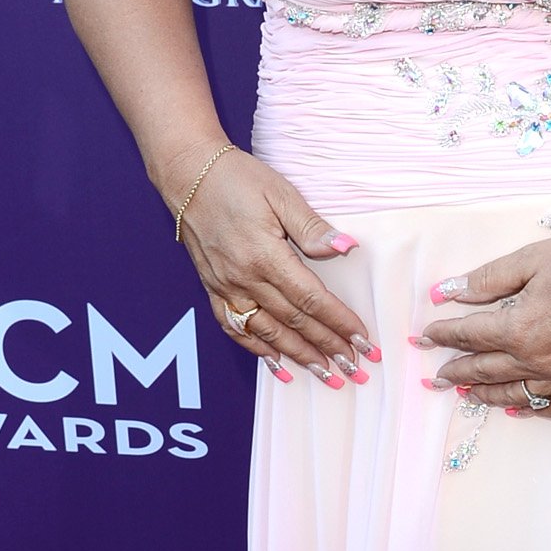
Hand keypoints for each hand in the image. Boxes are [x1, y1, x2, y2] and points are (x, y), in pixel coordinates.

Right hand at [164, 149, 376, 387]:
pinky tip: (277, 365)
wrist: (187, 174)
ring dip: (299, 358)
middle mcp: (245, 279)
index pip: (312, 300)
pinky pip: (236, 328)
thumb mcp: (280, 194)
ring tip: (326, 376)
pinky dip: (258, 351)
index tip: (363, 342)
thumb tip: (346, 248)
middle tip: (355, 370)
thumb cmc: (237, 179)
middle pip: (294, 323)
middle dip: (328, 349)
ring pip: (267, 334)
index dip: (340, 323)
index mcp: (266, 256)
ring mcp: (227, 287)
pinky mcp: (213, 288)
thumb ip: (312, 227)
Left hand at [413, 232, 550, 419]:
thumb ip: (487, 279)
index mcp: (519, 329)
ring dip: (485, 394)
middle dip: (454, 372)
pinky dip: (534, 410)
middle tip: (433, 377)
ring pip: (515, 393)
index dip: (442, 335)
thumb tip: (447, 292)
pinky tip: (520, 407)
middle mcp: (538, 360)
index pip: (469, 336)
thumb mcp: (532, 260)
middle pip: (485, 370)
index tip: (423, 336)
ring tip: (465, 394)